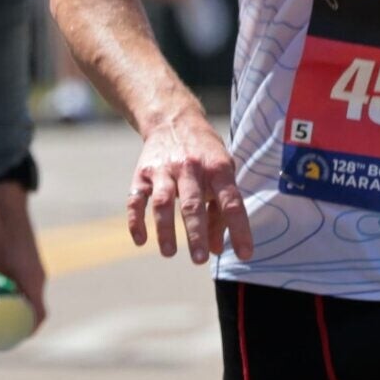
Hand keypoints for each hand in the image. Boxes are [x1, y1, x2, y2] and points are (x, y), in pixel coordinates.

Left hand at [0, 182, 46, 323]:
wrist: (9, 207)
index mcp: (31, 279)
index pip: (38, 314)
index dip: (28, 330)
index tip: (14, 340)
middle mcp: (39, 277)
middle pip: (36, 309)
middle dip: (20, 323)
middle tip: (1, 333)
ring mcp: (38, 271)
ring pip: (32, 298)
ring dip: (18, 309)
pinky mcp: (33, 265)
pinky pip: (29, 288)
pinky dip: (18, 297)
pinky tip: (0, 298)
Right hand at [129, 109, 251, 262]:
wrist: (173, 120)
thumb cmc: (205, 154)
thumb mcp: (222, 173)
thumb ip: (220, 212)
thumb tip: (215, 249)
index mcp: (218, 168)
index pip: (231, 202)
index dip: (239, 229)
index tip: (244, 253)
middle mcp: (190, 168)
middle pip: (192, 204)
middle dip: (195, 233)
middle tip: (199, 259)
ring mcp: (163, 171)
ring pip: (162, 203)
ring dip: (165, 229)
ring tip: (168, 253)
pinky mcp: (141, 175)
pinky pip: (135, 200)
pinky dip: (136, 221)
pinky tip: (141, 240)